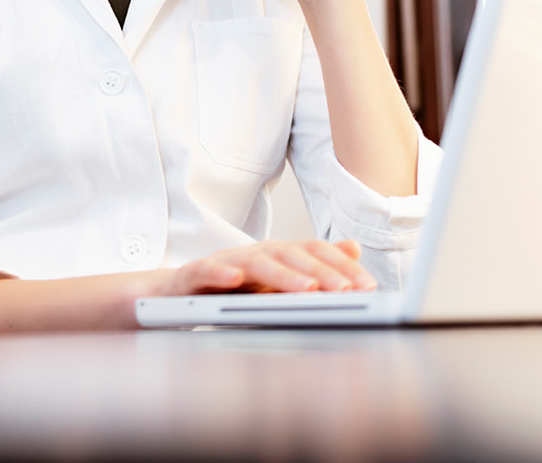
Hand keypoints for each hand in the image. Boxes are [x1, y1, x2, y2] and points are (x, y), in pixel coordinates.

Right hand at [160, 239, 375, 295]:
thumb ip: (313, 267)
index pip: (312, 252)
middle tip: (345, 290)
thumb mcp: (276, 283)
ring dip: (283, 275)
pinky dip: (221, 273)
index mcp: (275, 255)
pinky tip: (235, 281)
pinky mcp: (194, 275)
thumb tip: (353, 248)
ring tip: (306, 289)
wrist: (175, 294)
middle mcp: (253, 253)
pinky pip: (206, 271)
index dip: (340, 265)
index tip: (366, 284)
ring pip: (255, 263)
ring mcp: (224, 262)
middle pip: (289, 254)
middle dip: (321, 271)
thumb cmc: (231, 291)